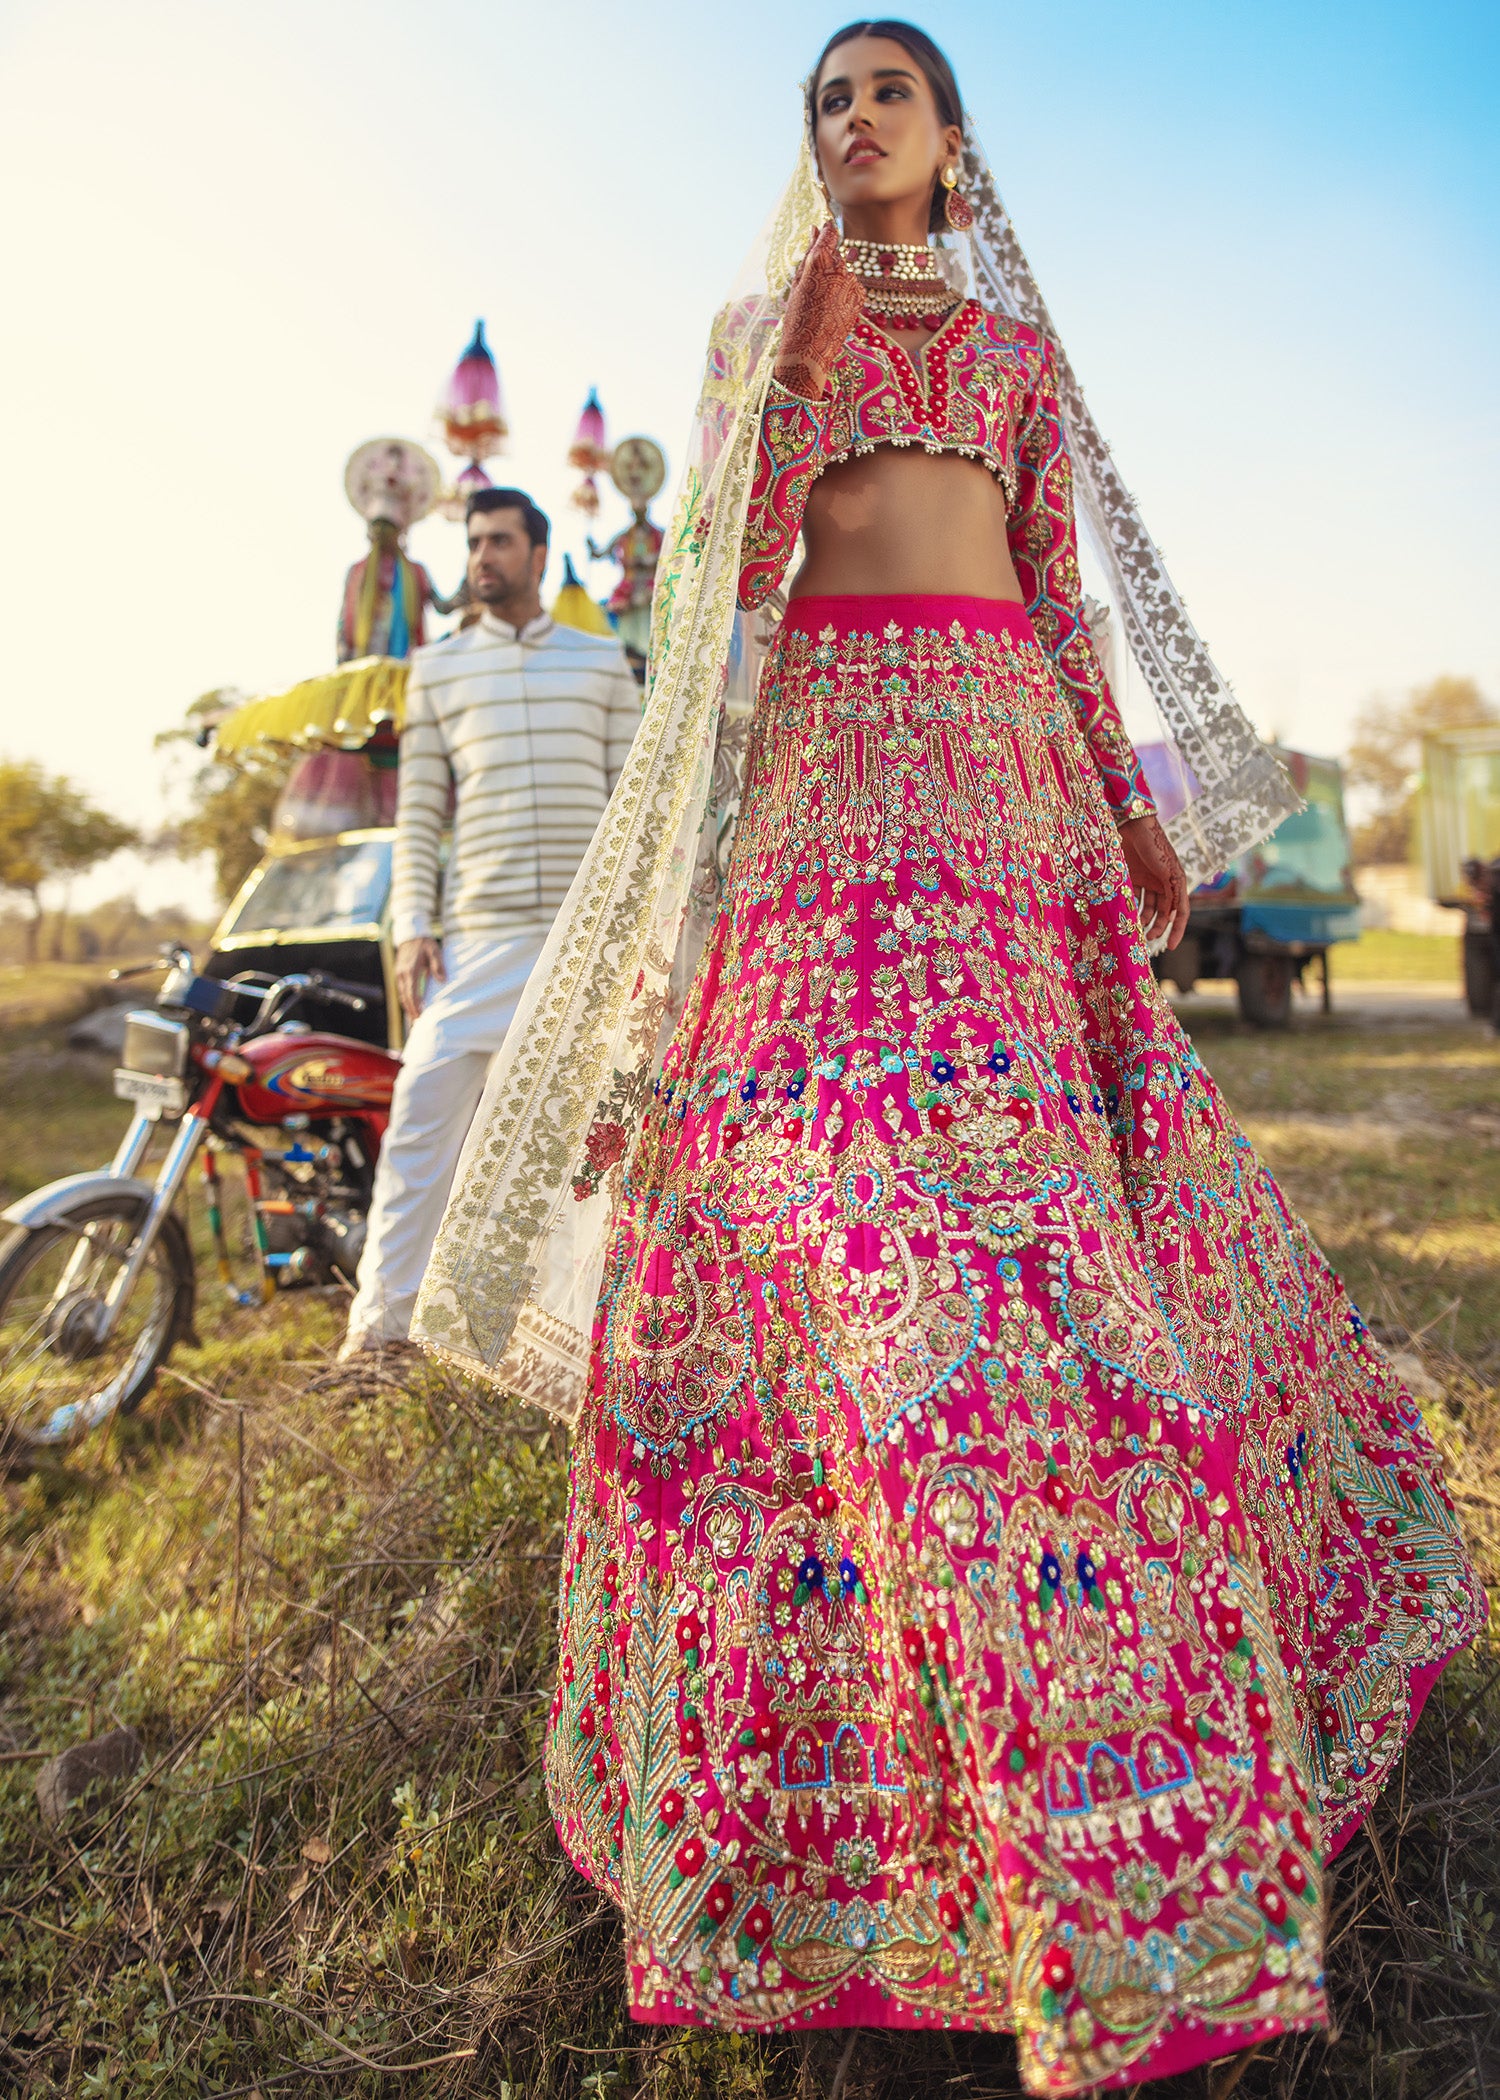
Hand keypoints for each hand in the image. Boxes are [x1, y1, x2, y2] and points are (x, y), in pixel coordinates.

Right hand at [395, 936, 444, 1019]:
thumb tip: (442, 980)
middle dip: (411, 1010)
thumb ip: (438, 965)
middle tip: (418, 1023)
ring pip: (401, 995)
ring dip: (407, 1007)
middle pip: (405, 997)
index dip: (416, 1005)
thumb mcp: (435, 951)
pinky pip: (401, 990)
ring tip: (414, 1018)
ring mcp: (398, 974)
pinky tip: (411, 1006)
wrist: (411, 934)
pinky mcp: (398, 973)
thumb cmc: (425, 943)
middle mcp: (402, 973)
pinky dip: (405, 999)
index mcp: (411, 970)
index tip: (420, 1015)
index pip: (412, 992)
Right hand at [775, 223, 863, 399]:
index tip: (824, 229)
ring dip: (835, 280)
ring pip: (844, 272)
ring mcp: (852, 283)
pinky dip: (843, 293)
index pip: (829, 233)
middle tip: (813, 287)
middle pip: (835, 255)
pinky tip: (832, 309)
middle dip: (826, 264)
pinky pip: (851, 286)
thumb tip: (815, 229)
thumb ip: (808, 254)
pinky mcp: (860, 297)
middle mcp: (839, 268)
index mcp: (819, 261)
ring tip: (822, 303)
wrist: (810, 352)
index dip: (826, 231)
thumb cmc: (797, 319)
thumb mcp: (797, 283)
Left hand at [1119, 814, 1189, 949]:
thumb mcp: (1167, 870)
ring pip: (1148, 907)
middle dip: (1157, 927)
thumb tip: (1176, 916)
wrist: (1133, 824)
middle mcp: (1164, 883)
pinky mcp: (1133, 876)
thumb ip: (1172, 892)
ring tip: (1136, 930)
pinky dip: (1132, 907)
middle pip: (1163, 912)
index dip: (1176, 930)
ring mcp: (1148, 880)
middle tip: (1147, 939)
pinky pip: (1135, 897)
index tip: (1170, 946)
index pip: (1180, 912)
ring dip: (1144, 919)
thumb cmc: (1154, 844)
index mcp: (1177, 881)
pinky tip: (1127, 916)